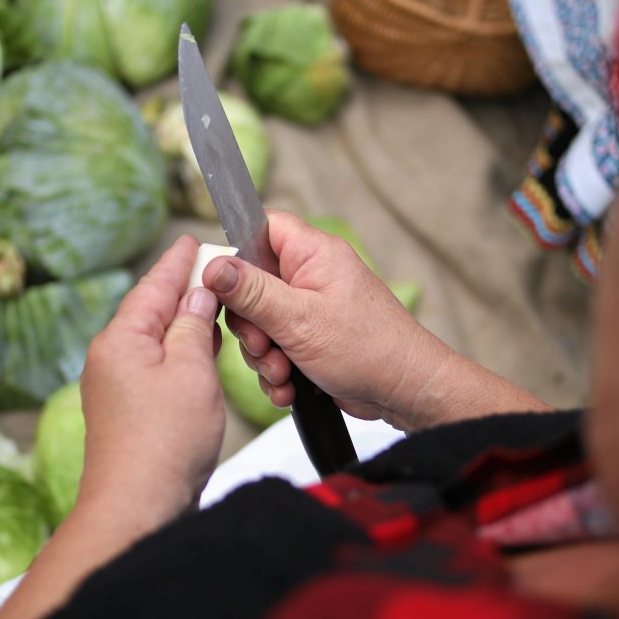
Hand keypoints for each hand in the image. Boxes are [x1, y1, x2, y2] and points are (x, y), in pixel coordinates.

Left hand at [78, 235, 224, 529]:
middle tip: (214, 272)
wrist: (136, 505)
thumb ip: (194, 326)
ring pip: (153, 340)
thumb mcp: (191, 371)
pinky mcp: (124, 410)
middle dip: (184, 292)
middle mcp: (109, 357)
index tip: (193, 241)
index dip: (178, 262)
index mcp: (121, 338)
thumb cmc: (164, 443)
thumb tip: (198, 295)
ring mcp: (113, 386)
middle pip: (150, 311)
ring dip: (184, 327)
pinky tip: (199, 358)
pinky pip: (153, 368)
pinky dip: (177, 356)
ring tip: (214, 313)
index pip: (154, 285)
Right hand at [203, 211, 454, 430]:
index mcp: (312, 254)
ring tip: (282, 372)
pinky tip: (289, 387)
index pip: (260, 228)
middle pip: (251, 284)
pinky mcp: (311, 339)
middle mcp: (311, 276)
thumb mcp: (299, 318)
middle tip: (263, 344)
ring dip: (263, 355)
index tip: (221, 284)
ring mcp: (311, 309)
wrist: (404, 391)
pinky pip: (276, 348)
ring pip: (260, 323)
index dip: (236, 252)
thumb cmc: (368, 349)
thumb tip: (213, 265)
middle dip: (250, 324)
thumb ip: (252, 292)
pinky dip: (277, 370)